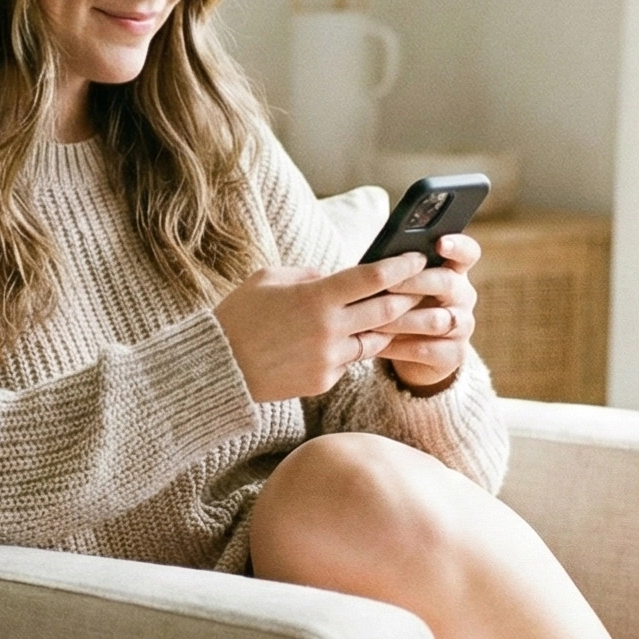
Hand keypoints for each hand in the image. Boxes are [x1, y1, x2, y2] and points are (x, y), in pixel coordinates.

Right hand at [213, 255, 427, 401]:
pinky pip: (350, 361)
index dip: (401, 266)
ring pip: (375, 340)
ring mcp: (330, 358)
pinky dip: (352, 348)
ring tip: (392, 313)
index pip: (373, 277)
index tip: (417, 257)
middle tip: (419, 286)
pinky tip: (346, 339)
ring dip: (386, 326)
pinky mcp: (324, 380)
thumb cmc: (239, 315)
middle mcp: (330, 329)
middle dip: (408, 296)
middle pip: (386, 310)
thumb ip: (308, 275)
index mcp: (316, 297)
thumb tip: (334, 277)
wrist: (218, 367)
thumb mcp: (269, 278)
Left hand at [372, 232, 480, 391]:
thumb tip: (376, 261)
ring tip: (374, 320)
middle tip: (387, 284)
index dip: (457, 245)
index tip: (440, 242)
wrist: (417, 355)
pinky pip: (426, 349)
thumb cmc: (404, 307)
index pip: (467, 253)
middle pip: (446, 283)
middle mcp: (463, 296)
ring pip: (436, 320)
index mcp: (454, 272)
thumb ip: (399, 272)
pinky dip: (399, 347)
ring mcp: (463, 326)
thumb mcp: (403, 287)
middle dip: (414, 282)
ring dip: (402, 319)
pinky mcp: (455, 355)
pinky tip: (377, 345)